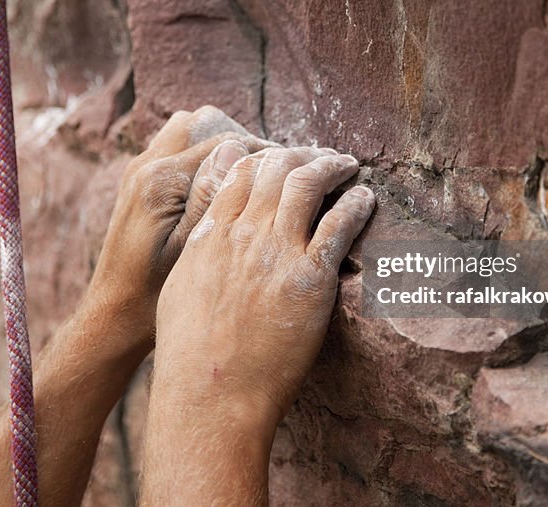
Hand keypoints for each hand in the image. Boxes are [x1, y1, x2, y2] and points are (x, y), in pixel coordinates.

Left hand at [85, 106, 271, 354]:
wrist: (113, 314)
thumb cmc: (153, 293)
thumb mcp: (191, 250)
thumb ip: (213, 198)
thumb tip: (239, 151)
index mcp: (161, 179)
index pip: (226, 142)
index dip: (268, 151)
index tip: (299, 166)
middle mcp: (146, 166)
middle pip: (205, 124)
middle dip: (243, 140)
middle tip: (275, 169)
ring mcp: (140, 172)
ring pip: (190, 132)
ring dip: (221, 146)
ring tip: (251, 175)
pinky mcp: (140, 185)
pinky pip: (178, 151)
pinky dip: (203, 158)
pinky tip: (224, 189)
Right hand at [153, 146, 375, 430]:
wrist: (211, 393)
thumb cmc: (190, 353)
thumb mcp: (181, 288)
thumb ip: (200, 251)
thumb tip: (210, 236)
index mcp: (211, 234)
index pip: (240, 171)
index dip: (266, 156)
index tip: (282, 157)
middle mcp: (243, 234)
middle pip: (276, 168)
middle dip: (302, 154)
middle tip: (320, 156)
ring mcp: (277, 253)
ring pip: (307, 184)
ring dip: (331, 166)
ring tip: (348, 164)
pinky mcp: (310, 278)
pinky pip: (339, 224)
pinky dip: (356, 203)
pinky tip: (366, 197)